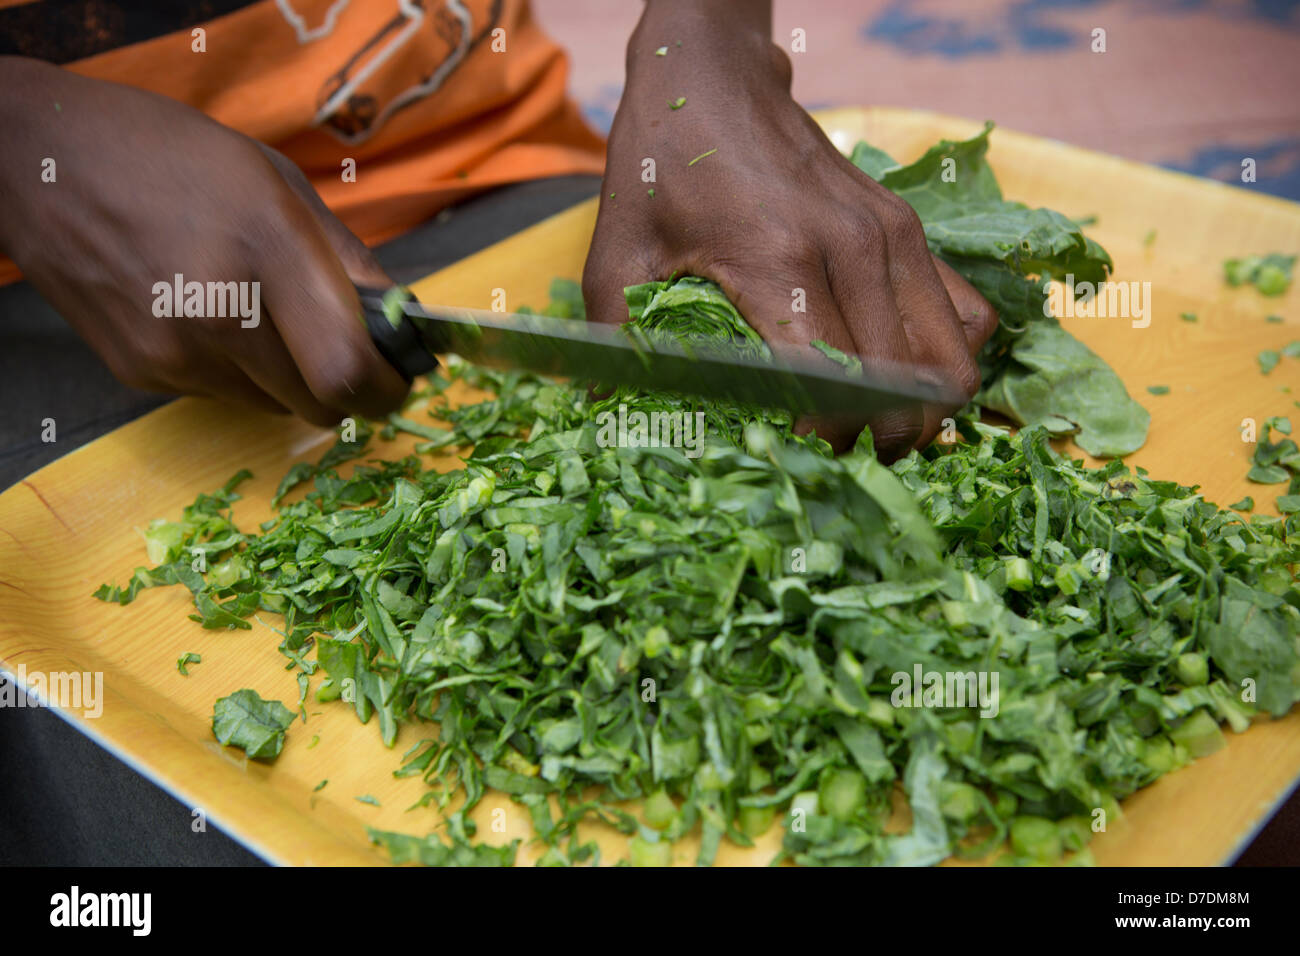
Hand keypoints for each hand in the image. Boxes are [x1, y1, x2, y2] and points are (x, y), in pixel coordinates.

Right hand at [0, 57, 407, 426]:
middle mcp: (219, 311)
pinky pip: (224, 395)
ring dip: (294, 380)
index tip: (400, 377)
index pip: (347, 369)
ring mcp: (173, 351)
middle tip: (355, 359)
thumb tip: (401, 319)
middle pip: (319, 406)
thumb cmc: (171, 156)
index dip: (387, 387)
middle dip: (351, 390)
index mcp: (266, 248)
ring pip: (275, 407)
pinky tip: (215, 316)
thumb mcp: (277, 181)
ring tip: (269, 317)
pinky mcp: (141, 372)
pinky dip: (243, 371)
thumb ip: (347, 258)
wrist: (38, 162)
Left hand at [582, 8, 996, 459]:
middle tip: (848, 458)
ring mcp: (891, 235)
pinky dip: (948, 356)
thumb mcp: (619, 250)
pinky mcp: (908, 226)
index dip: (829, 438)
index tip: (802, 457)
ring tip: (886, 429)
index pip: (836, 381)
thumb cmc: (663, 166)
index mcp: (776, 261)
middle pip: (907, 382)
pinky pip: (967, 310)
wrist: (714, 77)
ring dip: (927, 407)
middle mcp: (850, 249)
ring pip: (952, 353)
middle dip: (884, 439)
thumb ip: (615, 338)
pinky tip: (908, 376)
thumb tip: (607, 419)